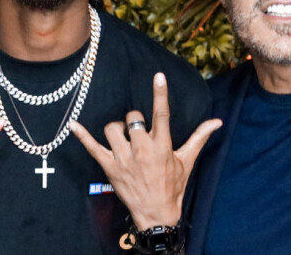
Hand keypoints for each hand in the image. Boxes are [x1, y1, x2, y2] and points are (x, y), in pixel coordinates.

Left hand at [71, 72, 220, 229]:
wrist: (157, 214)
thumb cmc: (173, 185)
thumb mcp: (187, 160)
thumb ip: (199, 137)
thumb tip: (217, 121)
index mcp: (161, 145)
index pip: (161, 113)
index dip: (160, 93)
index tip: (158, 76)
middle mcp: (141, 149)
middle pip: (132, 117)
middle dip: (134, 119)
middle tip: (138, 131)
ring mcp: (123, 158)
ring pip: (113, 128)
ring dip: (117, 129)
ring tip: (122, 137)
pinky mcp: (109, 167)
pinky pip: (92, 147)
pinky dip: (82, 136)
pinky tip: (72, 125)